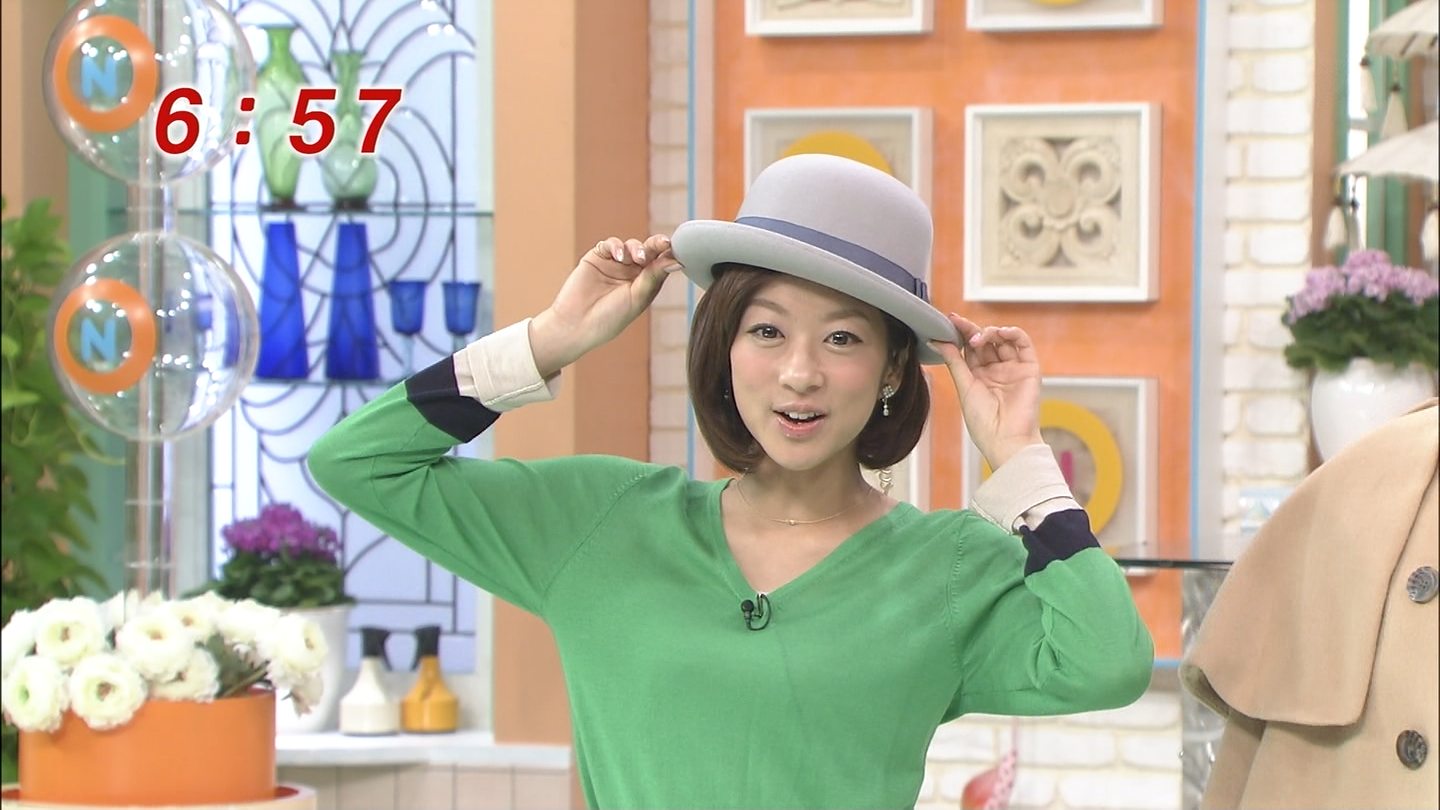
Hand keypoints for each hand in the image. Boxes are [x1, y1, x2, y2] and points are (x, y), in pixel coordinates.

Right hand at [531, 234, 681, 376]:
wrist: (576, 324)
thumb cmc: (609, 318)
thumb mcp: (637, 298)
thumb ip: (654, 276)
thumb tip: (677, 261)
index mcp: (645, 284)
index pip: (661, 264)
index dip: (669, 255)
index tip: (677, 250)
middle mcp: (631, 273)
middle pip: (649, 251)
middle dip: (656, 245)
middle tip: (663, 243)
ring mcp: (614, 264)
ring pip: (631, 245)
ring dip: (637, 248)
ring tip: (637, 258)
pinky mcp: (597, 257)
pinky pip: (610, 244)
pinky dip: (616, 246)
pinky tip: (618, 257)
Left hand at [929, 314, 1043, 468]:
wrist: (1005, 439)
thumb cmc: (983, 422)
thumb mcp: (964, 387)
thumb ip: (954, 361)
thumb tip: (937, 341)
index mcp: (979, 376)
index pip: (970, 348)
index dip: (960, 333)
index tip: (949, 320)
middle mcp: (996, 370)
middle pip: (985, 341)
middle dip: (972, 330)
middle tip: (959, 325)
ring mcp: (1013, 368)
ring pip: (1003, 339)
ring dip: (990, 332)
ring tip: (977, 338)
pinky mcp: (1029, 369)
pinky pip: (1023, 344)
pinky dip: (1013, 333)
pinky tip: (1000, 333)